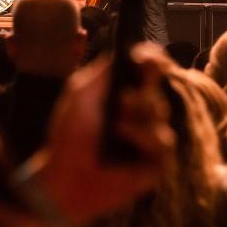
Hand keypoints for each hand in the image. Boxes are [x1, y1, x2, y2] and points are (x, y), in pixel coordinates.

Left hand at [26, 45, 175, 225]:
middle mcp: (140, 114)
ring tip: (117, 123)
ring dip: (140, 115)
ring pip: (161, 115)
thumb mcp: (80, 94)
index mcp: (124, 95)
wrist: (63, 175)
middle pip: (157, 91)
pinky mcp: (155, 163)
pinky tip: (124, 137)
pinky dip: (144, 137)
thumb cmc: (68, 136)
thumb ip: (102, 72)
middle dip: (143, 92)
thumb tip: (128, 50)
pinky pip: (163, 143)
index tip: (146, 57)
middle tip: (123, 98)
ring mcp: (149, 139)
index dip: (152, 61)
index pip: (148, 72)